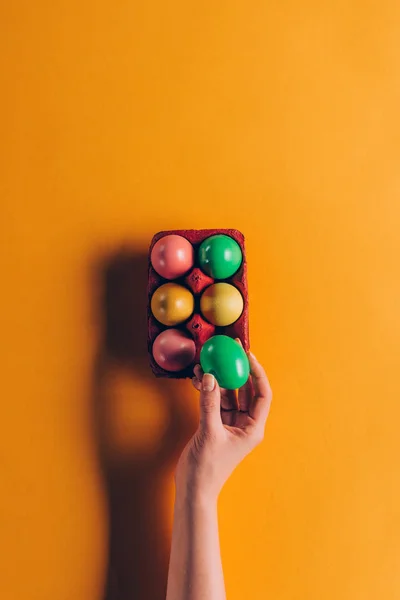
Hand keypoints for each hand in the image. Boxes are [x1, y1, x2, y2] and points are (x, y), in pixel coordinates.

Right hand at [175, 350, 271, 502]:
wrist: (193, 489)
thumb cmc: (207, 468)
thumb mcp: (209, 433)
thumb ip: (209, 403)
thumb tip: (211, 377)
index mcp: (252, 428)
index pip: (262, 394)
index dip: (257, 373)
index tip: (248, 355)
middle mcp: (244, 424)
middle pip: (246, 390)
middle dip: (237, 370)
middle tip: (230, 350)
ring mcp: (230, 424)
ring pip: (228, 393)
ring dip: (218, 378)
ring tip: (206, 363)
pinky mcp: (215, 424)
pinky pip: (214, 400)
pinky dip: (208, 389)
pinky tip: (199, 378)